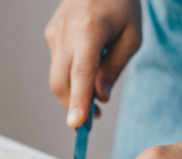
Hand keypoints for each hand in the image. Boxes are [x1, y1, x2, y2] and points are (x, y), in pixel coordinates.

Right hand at [45, 0, 141, 126]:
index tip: (76, 124)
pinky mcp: (50, 34)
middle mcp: (66, 32)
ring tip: (93, 98)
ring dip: (72, 93)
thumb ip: (114, 69)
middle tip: (90, 122)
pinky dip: (70, 76)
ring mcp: (54, 33)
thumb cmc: (122, 5)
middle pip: (61, 83)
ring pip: (57, 77)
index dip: (78, 101)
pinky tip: (86, 68)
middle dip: (72, 106)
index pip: (81, 73)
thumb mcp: (131, 37)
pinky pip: (58, 65)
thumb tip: (100, 98)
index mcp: (89, 30)